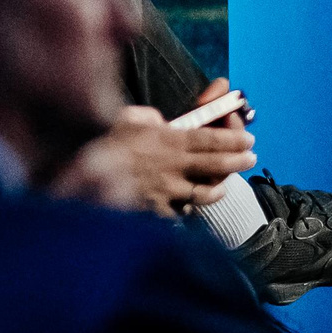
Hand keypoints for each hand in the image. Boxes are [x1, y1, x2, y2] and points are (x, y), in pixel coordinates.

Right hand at [51, 97, 255, 216]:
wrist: (81, 179)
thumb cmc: (99, 143)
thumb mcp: (123, 118)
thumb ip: (147, 118)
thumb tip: (160, 121)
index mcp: (167, 140)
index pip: (210, 139)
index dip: (233, 139)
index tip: (249, 139)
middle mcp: (173, 167)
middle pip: (215, 165)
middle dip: (238, 161)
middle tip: (251, 157)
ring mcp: (167, 192)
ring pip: (204, 193)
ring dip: (218, 188)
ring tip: (222, 185)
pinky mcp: (157, 212)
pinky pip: (179, 214)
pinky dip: (184, 211)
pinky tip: (186, 209)